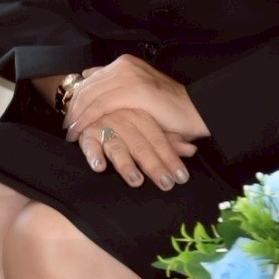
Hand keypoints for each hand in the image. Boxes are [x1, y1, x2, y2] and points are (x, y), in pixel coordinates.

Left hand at [68, 54, 208, 141]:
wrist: (195, 110)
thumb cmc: (167, 107)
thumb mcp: (137, 89)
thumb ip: (113, 81)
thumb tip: (87, 73)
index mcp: (124, 63)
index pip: (90, 79)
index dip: (76, 98)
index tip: (68, 116)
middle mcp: (124, 65)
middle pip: (87, 87)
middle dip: (73, 108)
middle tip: (65, 127)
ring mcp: (129, 76)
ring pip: (91, 96)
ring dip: (77, 116)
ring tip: (70, 132)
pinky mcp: (134, 91)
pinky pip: (101, 106)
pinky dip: (87, 119)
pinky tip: (80, 131)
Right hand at [74, 107, 195, 188]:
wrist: (97, 94)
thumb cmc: (128, 115)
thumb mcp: (152, 123)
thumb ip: (170, 139)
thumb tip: (192, 150)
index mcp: (141, 116)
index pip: (159, 140)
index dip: (170, 159)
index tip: (181, 177)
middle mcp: (124, 120)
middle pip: (141, 146)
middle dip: (154, 166)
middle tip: (166, 184)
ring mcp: (104, 126)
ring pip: (117, 147)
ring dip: (126, 165)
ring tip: (136, 181)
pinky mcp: (87, 133)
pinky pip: (89, 144)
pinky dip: (93, 155)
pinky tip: (100, 167)